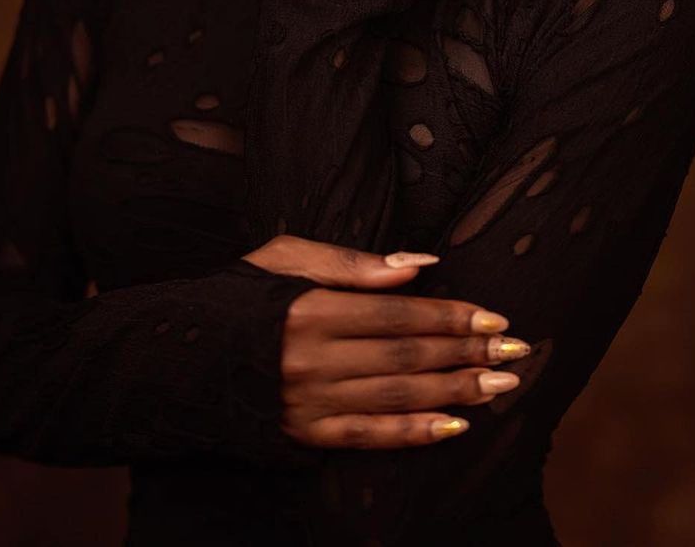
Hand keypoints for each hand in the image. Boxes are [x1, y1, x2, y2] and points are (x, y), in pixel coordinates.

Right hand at [242, 235, 530, 449]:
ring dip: (455, 392)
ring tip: (501, 386)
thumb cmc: (240, 296)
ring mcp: (309, 402)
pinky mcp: (305, 434)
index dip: (449, 316)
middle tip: (516, 351)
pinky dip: (414, 434)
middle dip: (466, 354)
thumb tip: (419, 265)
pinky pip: (369, 437)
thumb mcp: (286, 257)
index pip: (397, 315)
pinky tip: (455, 426)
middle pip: (406, 358)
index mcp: (310, 309)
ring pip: (396, 399)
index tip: (494, 316)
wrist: (179, 356)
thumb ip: (353, 263)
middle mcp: (312, 359)